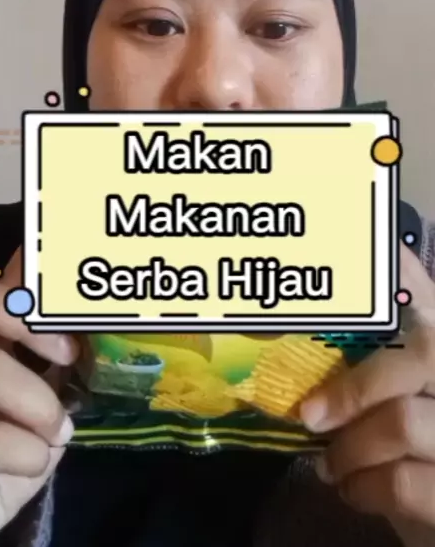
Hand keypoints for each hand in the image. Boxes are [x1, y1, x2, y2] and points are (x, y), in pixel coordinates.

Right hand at [0, 248, 78, 546]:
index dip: (27, 281)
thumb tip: (79, 317)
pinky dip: (22, 451)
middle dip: (29, 321)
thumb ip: (46, 363)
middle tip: (68, 355)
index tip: (74, 306)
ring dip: (38, 403)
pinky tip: (32, 461)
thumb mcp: (30, 408)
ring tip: (54, 430)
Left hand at [300, 243, 434, 540]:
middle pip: (419, 358)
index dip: (382, 316)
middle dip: (354, 389)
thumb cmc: (434, 425)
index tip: (333, 341)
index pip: (426, 318)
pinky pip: (403, 483)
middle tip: (311, 415)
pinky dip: (364, 487)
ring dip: (350, 446)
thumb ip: (414, 305)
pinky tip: (354, 488)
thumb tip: (392, 245)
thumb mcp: (425, 365)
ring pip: (402, 423)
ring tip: (332, 462)